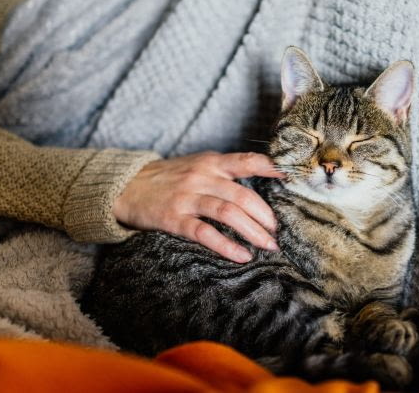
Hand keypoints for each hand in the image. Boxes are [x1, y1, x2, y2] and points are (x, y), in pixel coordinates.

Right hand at [113, 152, 283, 262]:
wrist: (126, 186)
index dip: (272, 168)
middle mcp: (202, 177)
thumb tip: (262, 179)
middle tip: (278, 232)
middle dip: (266, 216)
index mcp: (211, 162)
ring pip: (228, 213)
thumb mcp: (197, 165)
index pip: (248, 161)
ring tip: (268, 245)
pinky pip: (204, 233)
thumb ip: (224, 171)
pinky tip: (241, 256)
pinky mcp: (174, 219)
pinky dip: (226, 246)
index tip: (292, 178)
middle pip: (243, 196)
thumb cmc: (169, 177)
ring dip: (253, 232)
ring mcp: (187, 198)